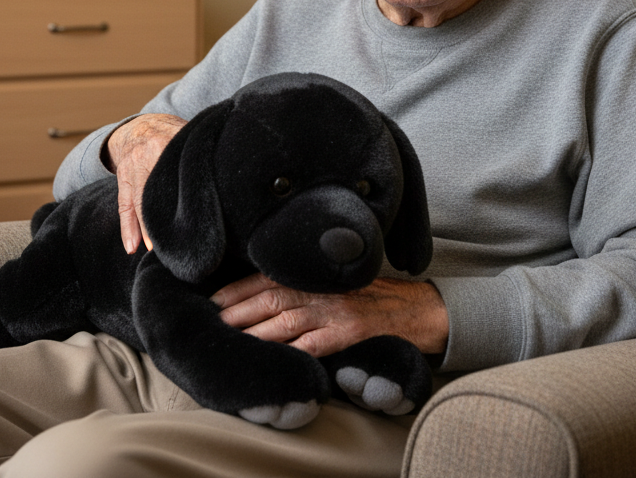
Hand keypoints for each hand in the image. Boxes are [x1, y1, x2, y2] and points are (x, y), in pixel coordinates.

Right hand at [104, 113, 186, 253]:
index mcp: (167, 142)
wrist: (139, 126)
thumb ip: (198, 149)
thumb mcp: (185, 132)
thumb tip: (226, 169)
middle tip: (177, 240)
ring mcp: (132, 168)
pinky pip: (123, 205)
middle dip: (165, 216)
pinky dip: (127, 227)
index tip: (200, 214)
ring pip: (138, 202)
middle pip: (158, 190)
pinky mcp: (123, 178)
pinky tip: (131, 247)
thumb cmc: (172, 133)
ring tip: (154, 249)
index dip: (189, 192)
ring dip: (145, 228)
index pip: (179, 172)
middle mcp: (147, 155)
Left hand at [211, 273, 448, 357]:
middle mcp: (323, 288)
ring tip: (233, 341)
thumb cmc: (377, 299)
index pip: (269, 277)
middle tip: (213, 323)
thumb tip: (267, 299)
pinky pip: (316, 344)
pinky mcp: (351, 332)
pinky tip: (276, 359)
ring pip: (286, 321)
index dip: (238, 288)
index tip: (214, 300)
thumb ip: (309, 286)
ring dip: (256, 332)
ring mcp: (337, 310)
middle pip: (270, 297)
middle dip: (238, 310)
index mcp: (317, 275)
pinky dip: (293, 352)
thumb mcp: (340, 284)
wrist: (423, 310)